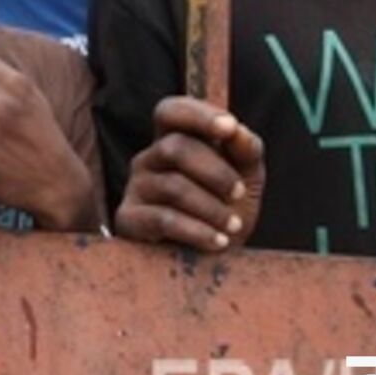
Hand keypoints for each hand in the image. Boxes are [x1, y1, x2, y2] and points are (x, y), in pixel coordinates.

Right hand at [114, 96, 264, 251]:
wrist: (211, 263)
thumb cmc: (226, 213)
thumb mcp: (247, 179)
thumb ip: (247, 151)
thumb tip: (237, 131)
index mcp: (172, 140)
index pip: (170, 110)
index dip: (197, 114)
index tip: (230, 127)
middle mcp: (148, 159)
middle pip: (175, 147)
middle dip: (215, 171)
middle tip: (238, 193)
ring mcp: (135, 188)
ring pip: (173, 185)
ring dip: (212, 207)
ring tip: (232, 226)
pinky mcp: (128, 219)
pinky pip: (164, 219)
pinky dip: (198, 231)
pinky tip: (218, 241)